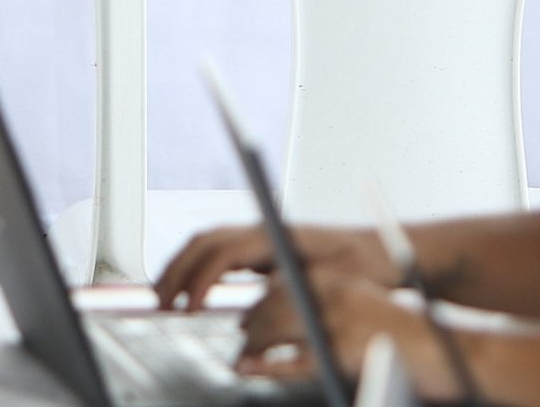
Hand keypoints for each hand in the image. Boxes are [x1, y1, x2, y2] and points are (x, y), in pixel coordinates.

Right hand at [155, 221, 396, 309]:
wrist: (379, 251)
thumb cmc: (362, 266)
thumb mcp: (330, 281)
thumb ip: (294, 289)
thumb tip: (260, 302)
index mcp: (275, 236)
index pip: (222, 253)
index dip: (199, 280)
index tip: (188, 308)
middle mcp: (263, 231)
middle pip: (203, 242)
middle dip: (176, 270)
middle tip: (160, 303)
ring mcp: (260, 236)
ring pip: (206, 242)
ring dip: (181, 266)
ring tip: (164, 296)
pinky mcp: (262, 248)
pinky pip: (218, 251)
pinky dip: (196, 267)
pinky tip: (190, 290)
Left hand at [237, 274, 489, 402]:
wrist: (448, 352)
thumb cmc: (406, 338)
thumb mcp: (363, 310)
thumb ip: (331, 308)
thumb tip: (286, 312)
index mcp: (340, 279)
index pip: (283, 281)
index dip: (261, 301)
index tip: (248, 317)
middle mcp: (334, 292)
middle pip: (273, 303)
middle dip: (251, 323)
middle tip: (242, 341)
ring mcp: (337, 320)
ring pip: (275, 326)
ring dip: (252, 342)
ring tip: (243, 358)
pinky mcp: (342, 350)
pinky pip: (292, 359)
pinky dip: (265, 365)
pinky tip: (250, 367)